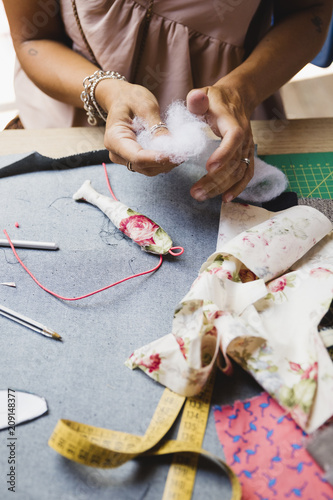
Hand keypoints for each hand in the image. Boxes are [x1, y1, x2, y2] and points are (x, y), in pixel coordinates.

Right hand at [97, 79, 178, 175]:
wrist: (121, 99)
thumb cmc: (131, 98)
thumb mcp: (145, 106)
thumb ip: (157, 127)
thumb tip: (171, 145)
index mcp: (114, 139)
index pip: (137, 156)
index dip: (158, 158)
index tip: (176, 154)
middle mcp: (117, 153)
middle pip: (143, 166)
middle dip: (166, 161)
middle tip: (186, 152)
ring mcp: (125, 159)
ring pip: (149, 169)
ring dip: (167, 164)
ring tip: (183, 152)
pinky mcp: (134, 160)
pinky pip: (150, 166)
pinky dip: (164, 162)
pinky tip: (176, 153)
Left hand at [186, 85, 253, 201]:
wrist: (236, 99)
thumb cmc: (215, 99)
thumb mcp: (205, 94)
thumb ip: (197, 98)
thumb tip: (196, 99)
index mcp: (233, 122)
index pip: (233, 138)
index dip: (223, 153)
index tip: (208, 167)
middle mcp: (244, 138)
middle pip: (233, 162)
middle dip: (215, 180)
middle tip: (195, 191)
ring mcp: (247, 149)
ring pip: (238, 172)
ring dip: (220, 187)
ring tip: (200, 196)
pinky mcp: (246, 156)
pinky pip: (246, 175)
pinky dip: (238, 188)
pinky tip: (225, 199)